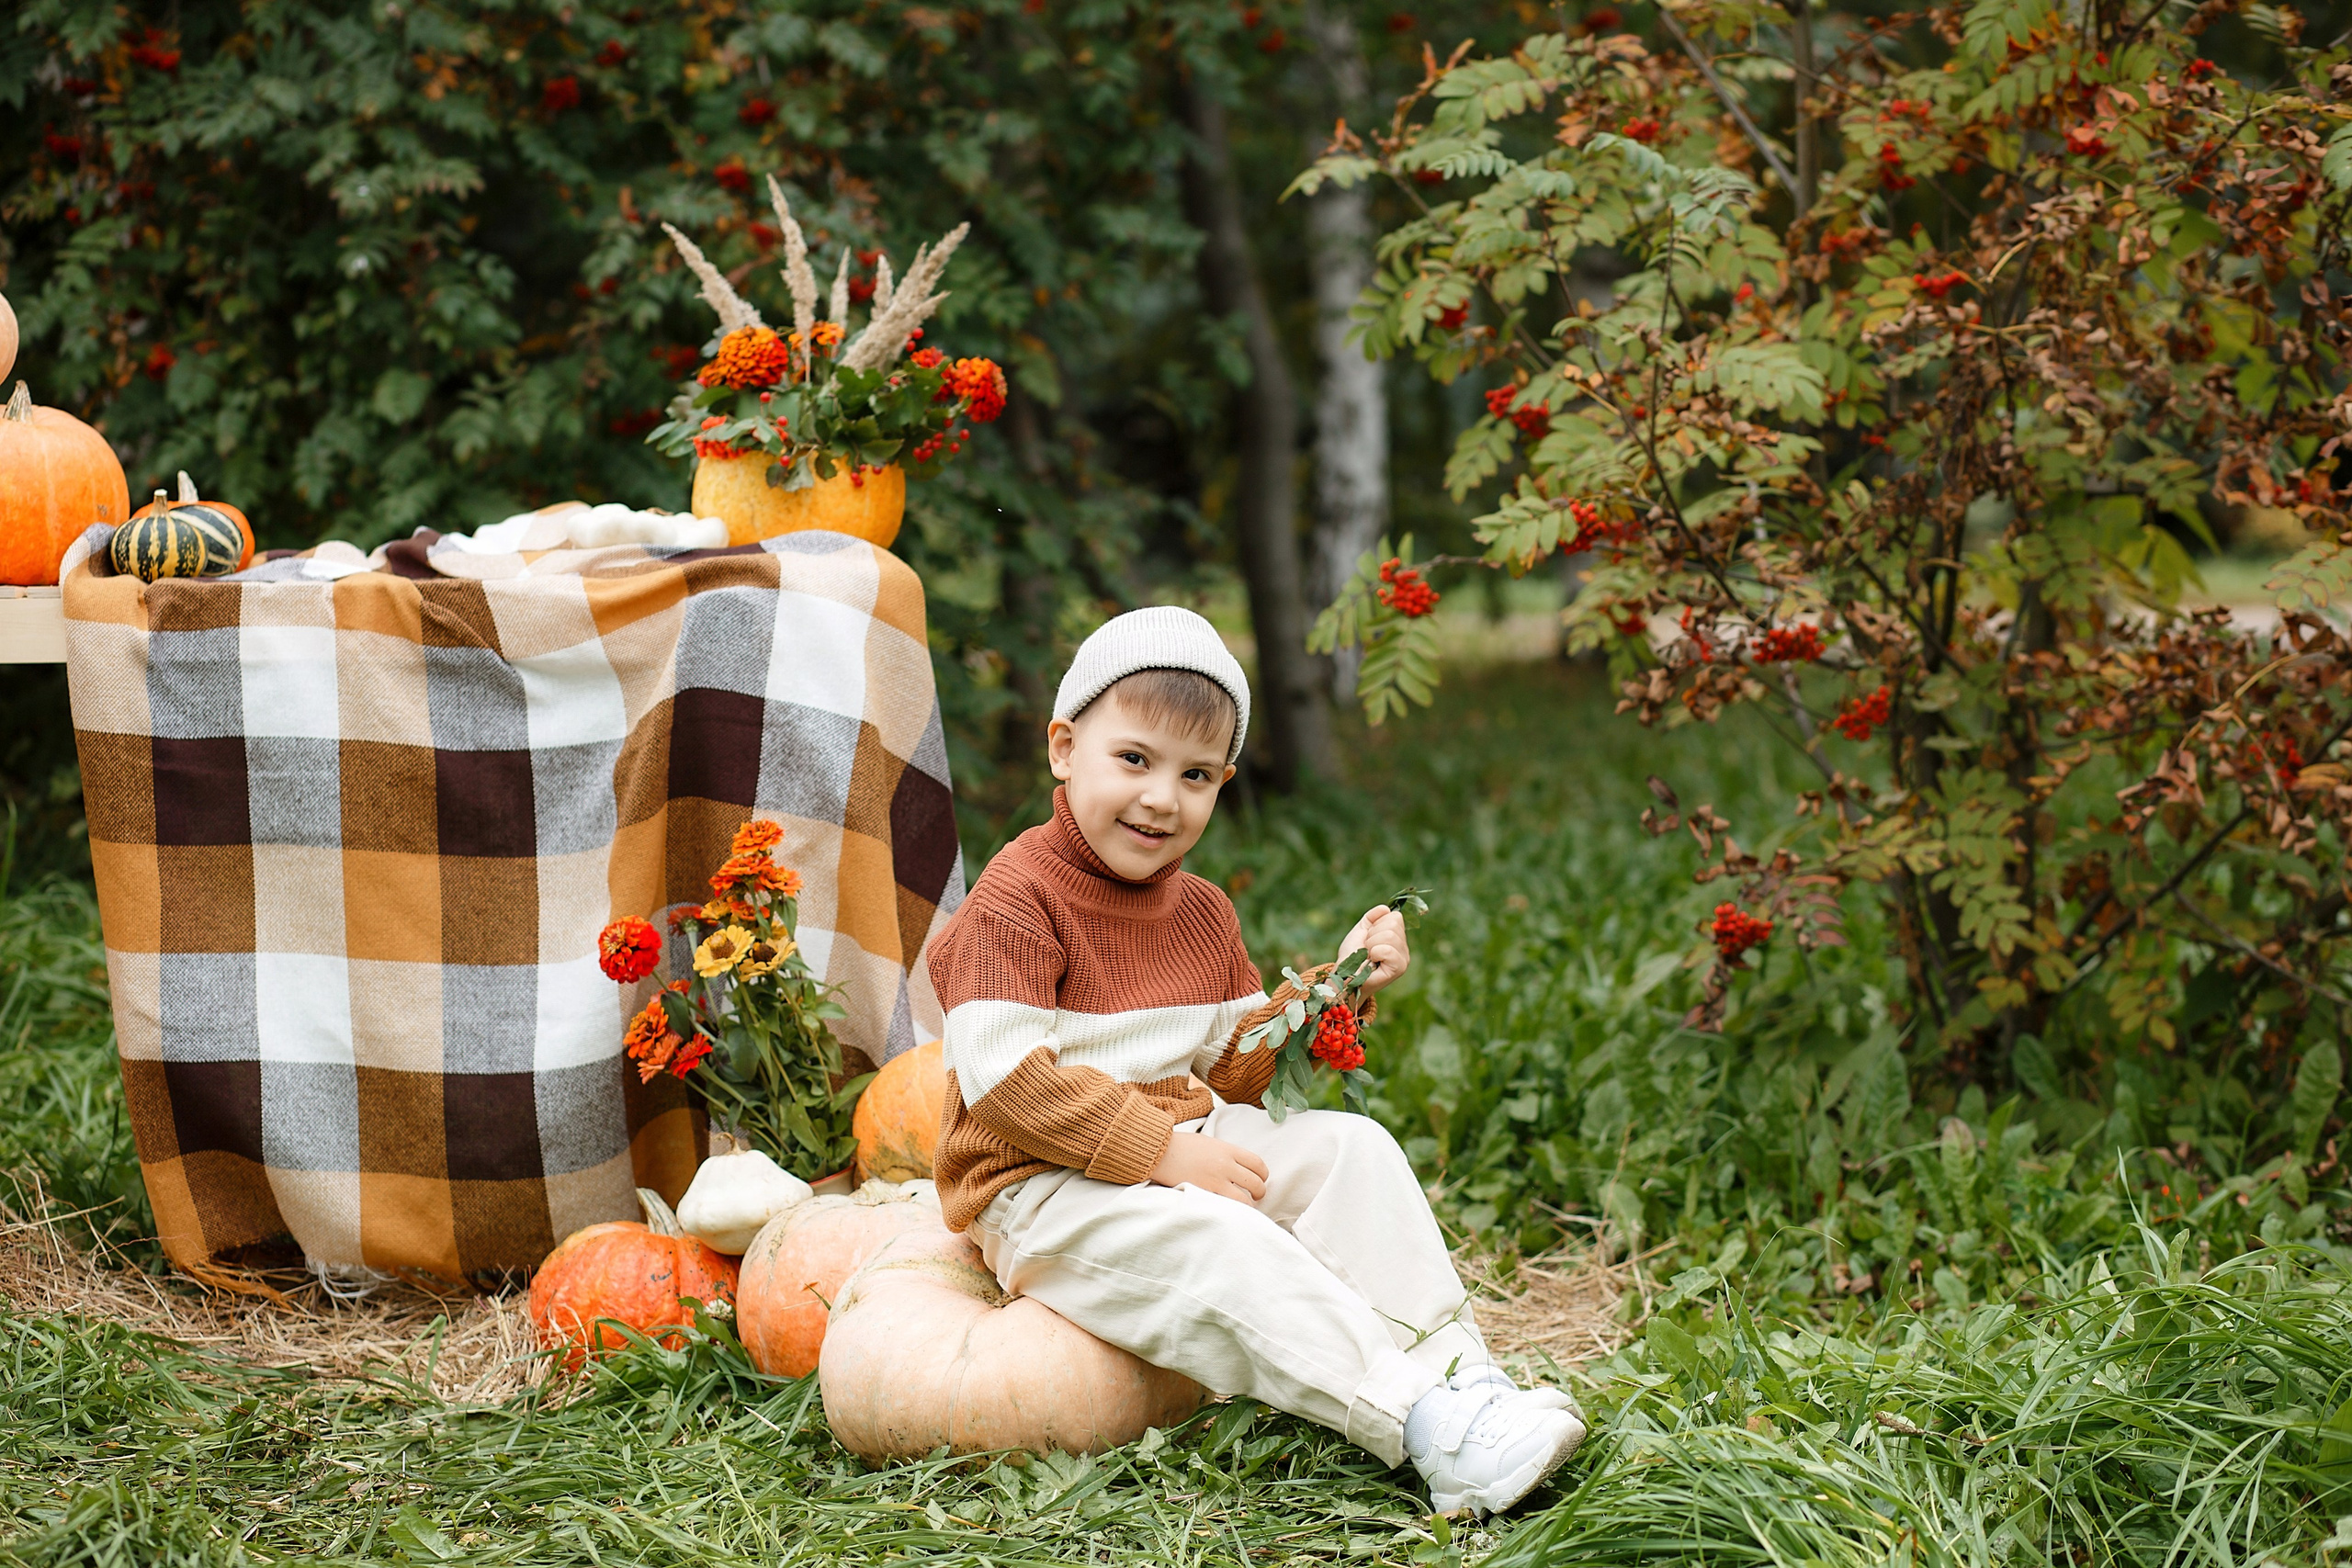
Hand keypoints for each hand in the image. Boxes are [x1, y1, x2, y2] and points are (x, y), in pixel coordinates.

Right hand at [1148, 1133, 1267, 1204]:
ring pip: (1244, 1200)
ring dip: (1248, 1206)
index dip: (1263, 1175)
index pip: (1258, 1163)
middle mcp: (1225, 1165)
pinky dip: (1230, 1210)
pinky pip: (1226, 1206)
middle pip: (1256, 1183)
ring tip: (1245, 1208)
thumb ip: (1225, 1154)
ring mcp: (1215, 1181)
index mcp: (1228, 1149)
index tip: (1261, 1180)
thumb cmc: (1181, 1146)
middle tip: (1256, 1196)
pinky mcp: (1204, 1194)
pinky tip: (1229, 1211)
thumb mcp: (1209, 1143)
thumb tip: (1237, 1167)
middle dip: (1260, 1192)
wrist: (1160, 1152)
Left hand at [1338, 905, 1411, 994]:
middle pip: (1393, 924)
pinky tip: (1372, 962)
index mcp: (1397, 937)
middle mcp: (1404, 948)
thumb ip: (1372, 918)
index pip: (1395, 917)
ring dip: (1372, 944)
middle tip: (1367, 949)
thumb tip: (1385, 908)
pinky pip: (1388, 949)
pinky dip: (1374, 953)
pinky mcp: (1399, 968)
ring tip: (1368, 956)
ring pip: (1390, 935)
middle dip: (1372, 935)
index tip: (1368, 938)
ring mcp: (1404, 959)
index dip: (1376, 925)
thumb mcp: (1360, 931)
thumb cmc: (1352, 956)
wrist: (1344, 976)